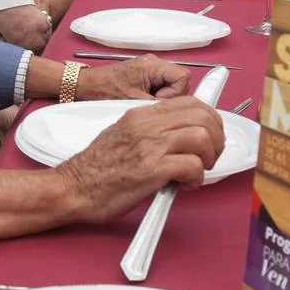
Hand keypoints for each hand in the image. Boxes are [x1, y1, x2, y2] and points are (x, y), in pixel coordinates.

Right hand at [57, 97, 224, 221]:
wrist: (73, 187)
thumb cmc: (96, 168)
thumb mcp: (123, 135)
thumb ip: (151, 131)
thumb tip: (183, 137)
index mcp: (140, 114)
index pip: (191, 102)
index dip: (210, 120)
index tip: (211, 137)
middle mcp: (146, 124)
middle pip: (204, 117)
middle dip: (216, 140)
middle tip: (207, 158)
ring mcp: (149, 145)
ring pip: (203, 137)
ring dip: (208, 158)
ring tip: (195, 172)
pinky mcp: (150, 169)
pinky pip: (192, 165)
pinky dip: (196, 178)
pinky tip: (183, 185)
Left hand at [75, 54, 189, 100]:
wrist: (87, 86)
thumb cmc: (105, 90)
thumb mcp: (135, 101)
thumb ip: (159, 104)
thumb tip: (176, 112)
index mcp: (153, 66)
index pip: (184, 76)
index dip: (176, 92)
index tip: (160, 101)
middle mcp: (153, 63)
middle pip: (179, 80)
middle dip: (171, 95)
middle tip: (152, 103)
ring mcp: (149, 68)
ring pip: (170, 84)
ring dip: (162, 96)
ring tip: (144, 102)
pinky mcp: (144, 74)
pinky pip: (160, 85)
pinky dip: (155, 94)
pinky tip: (141, 100)